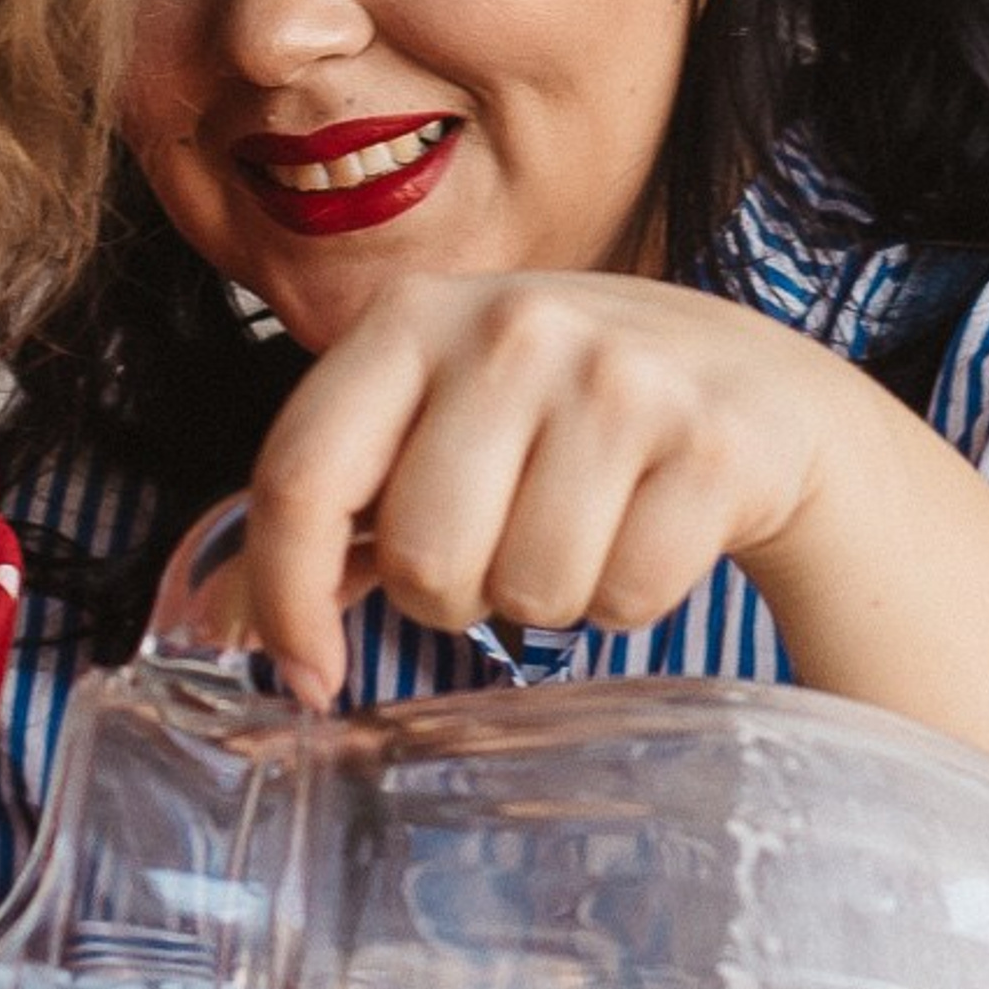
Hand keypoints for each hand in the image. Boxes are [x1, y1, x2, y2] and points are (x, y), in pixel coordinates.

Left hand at [242, 272, 840, 707]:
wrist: (759, 387)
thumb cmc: (567, 412)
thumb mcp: (442, 417)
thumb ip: (337, 507)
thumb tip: (228, 621)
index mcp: (414, 315)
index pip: (302, 474)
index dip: (286, 596)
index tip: (305, 672)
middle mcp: (513, 327)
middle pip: (424, 559)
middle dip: (452, 597)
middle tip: (497, 554)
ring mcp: (620, 378)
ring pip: (527, 593)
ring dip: (546, 602)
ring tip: (581, 531)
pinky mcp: (711, 442)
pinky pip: (625, 598)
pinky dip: (629, 600)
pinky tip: (648, 531)